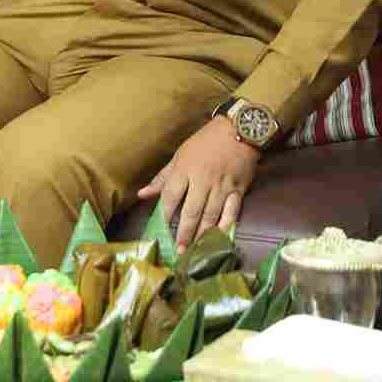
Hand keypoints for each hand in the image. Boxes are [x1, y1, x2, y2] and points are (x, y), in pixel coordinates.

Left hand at [137, 116, 260, 248]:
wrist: (238, 131)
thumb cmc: (205, 143)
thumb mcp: (179, 155)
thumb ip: (162, 178)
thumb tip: (142, 194)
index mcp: (185, 170)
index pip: (172, 196)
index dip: (166, 213)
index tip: (162, 230)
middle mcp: (202, 180)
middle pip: (191, 210)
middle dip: (185, 232)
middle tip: (180, 251)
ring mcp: (222, 186)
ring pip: (211, 215)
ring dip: (203, 233)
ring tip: (197, 249)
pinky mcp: (239, 190)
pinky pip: (232, 211)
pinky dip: (226, 225)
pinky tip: (220, 238)